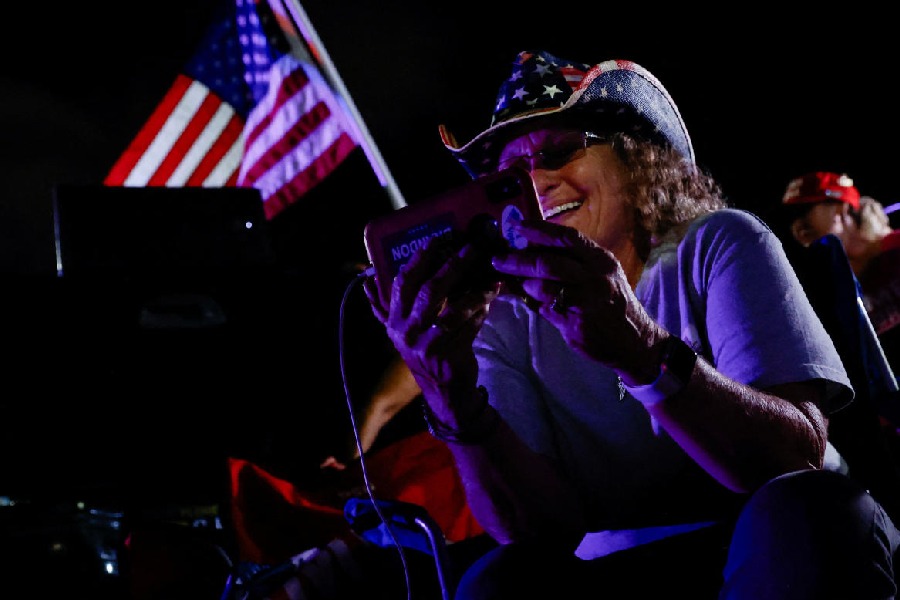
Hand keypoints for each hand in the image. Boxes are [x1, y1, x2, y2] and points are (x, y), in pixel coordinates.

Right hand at [363, 237, 500, 421]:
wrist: (443, 390)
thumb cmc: (425, 352)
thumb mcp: (401, 331)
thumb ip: (384, 307)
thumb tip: (367, 281)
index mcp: (394, 321)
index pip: (403, 283)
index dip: (419, 260)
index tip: (436, 240)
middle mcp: (406, 332)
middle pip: (430, 291)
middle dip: (453, 266)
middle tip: (472, 249)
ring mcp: (426, 345)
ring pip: (454, 310)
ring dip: (476, 293)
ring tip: (491, 281)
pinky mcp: (447, 355)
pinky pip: (468, 326)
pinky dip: (480, 313)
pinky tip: (490, 302)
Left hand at [491, 220, 663, 382]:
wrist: (635, 340)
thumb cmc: (611, 304)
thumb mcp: (599, 275)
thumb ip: (570, 264)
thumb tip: (532, 252)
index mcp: (600, 259)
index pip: (566, 237)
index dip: (539, 230)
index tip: (517, 226)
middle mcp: (595, 276)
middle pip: (549, 262)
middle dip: (519, 260)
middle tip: (498, 259)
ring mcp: (587, 300)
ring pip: (544, 286)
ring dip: (526, 284)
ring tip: (517, 283)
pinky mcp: (578, 322)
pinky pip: (547, 308)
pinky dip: (535, 303)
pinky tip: (531, 301)